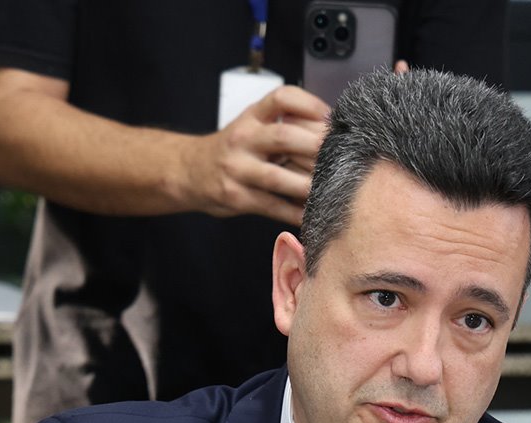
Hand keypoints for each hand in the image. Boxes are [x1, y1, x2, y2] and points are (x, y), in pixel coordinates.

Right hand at [194, 85, 329, 223]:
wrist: (189, 171)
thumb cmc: (233, 150)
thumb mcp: (251, 127)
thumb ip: (283, 126)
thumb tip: (329, 134)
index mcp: (252, 117)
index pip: (281, 98)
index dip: (309, 104)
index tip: (330, 118)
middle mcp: (244, 139)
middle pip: (283, 137)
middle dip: (315, 146)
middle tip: (341, 157)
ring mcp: (239, 170)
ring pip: (277, 177)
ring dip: (306, 185)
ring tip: (329, 190)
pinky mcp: (238, 197)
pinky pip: (272, 207)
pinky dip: (294, 213)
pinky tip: (311, 215)